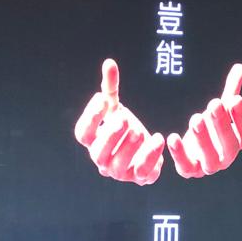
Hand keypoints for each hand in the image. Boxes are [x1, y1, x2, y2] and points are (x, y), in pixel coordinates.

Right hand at [74, 59, 165, 184]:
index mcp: (93, 141)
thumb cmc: (123, 127)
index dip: (91, 117)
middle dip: (111, 135)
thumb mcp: (117, 107)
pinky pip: (142, 172)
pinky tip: (159, 138)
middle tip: (124, 118)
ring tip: (140, 130)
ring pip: (118, 165)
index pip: (82, 134)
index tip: (103, 99)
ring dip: (129, 147)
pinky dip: (151, 156)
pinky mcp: (139, 177)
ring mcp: (119, 171)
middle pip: (98, 152)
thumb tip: (109, 62)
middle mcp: (102, 159)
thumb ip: (111, 87)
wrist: (144, 149)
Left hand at [167, 63, 241, 177]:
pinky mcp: (189, 171)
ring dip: (203, 140)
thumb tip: (239, 67)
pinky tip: (172, 137)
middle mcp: (226, 158)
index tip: (234, 98)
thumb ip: (230, 90)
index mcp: (237, 143)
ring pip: (211, 160)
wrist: (192, 151)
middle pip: (230, 147)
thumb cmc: (211, 128)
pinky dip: (179, 153)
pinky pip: (186, 166)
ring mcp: (208, 166)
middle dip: (222, 125)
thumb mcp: (220, 109)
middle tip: (214, 104)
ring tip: (195, 117)